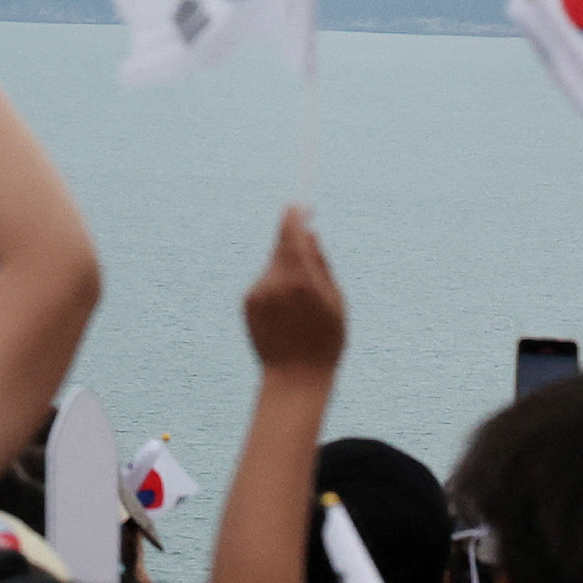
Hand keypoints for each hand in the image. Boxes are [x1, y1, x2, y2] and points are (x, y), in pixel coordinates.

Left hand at [243, 208, 344, 375]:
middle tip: (308, 242)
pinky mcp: (247, 302)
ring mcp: (258, 291)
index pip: (290, 233)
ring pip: (274, 267)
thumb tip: (309, 233)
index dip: (294, 216)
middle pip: (280, 247)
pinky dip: (277, 288)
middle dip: (293, 243)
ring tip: (304, 304)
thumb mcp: (335, 300)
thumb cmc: (326, 339)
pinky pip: (265, 284)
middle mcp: (274, 280)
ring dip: (288, 272)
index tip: (300, 206)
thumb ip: (321, 263)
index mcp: (300, 278)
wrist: (295, 376)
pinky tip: (288, 314)